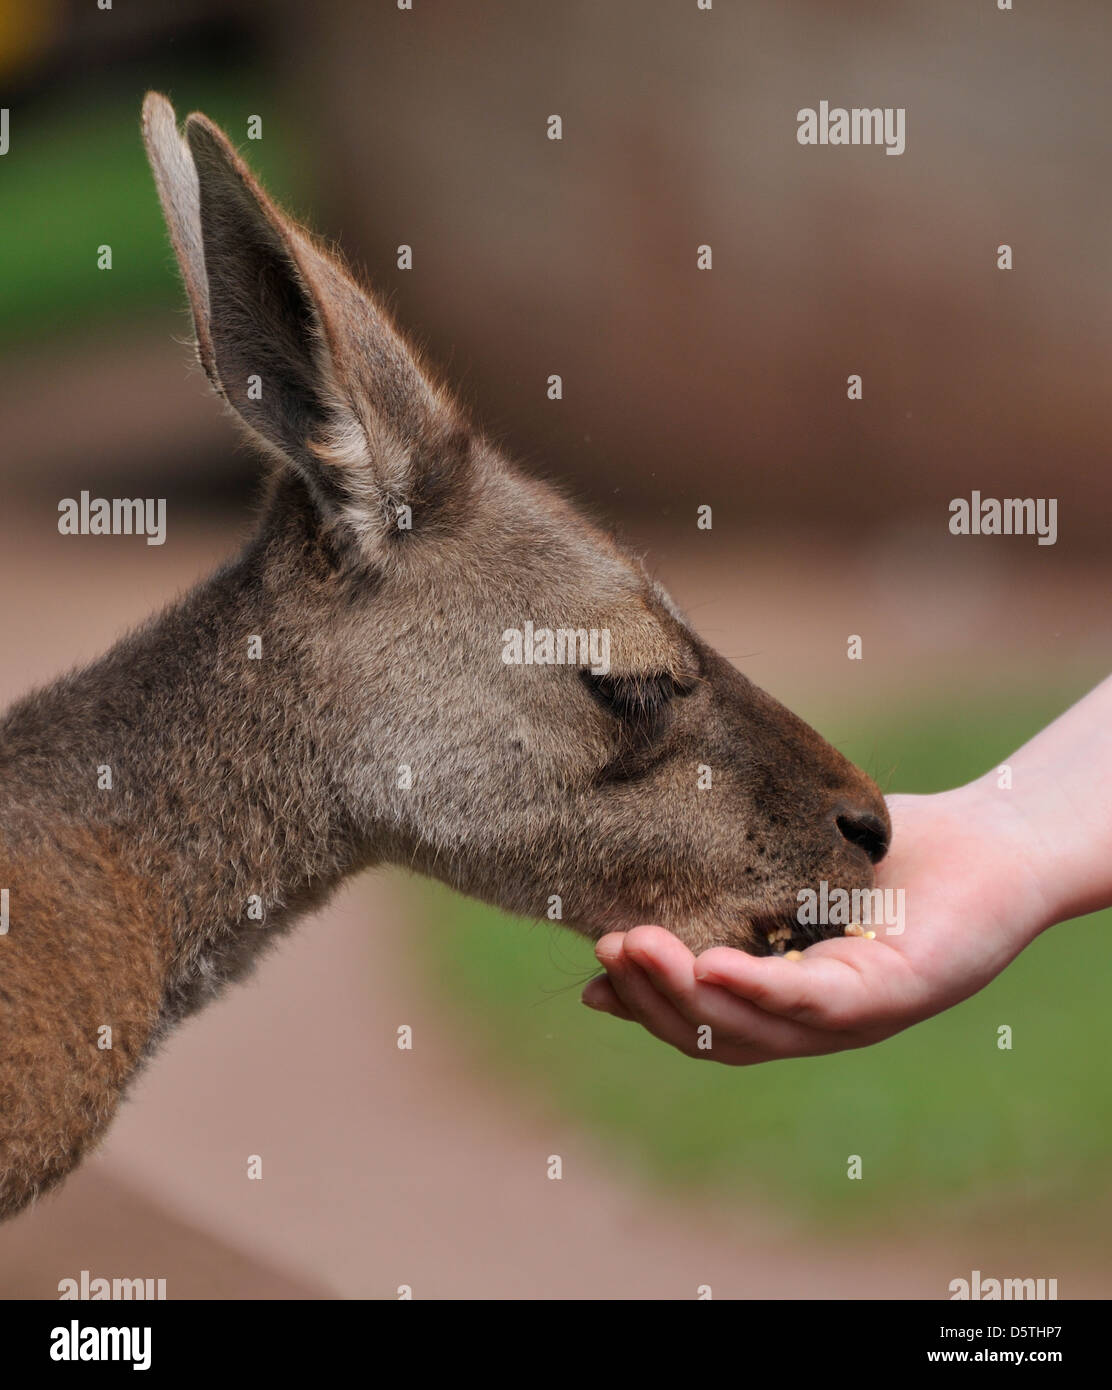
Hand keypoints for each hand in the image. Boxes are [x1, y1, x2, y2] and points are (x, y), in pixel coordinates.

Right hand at [581, 781, 1052, 1063]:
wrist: (997, 838)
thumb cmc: (895, 849)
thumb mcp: (792, 868)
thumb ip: (729, 886)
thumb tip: (644, 876)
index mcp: (791, 996)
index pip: (706, 1019)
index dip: (647, 1005)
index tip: (596, 974)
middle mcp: (818, 1020)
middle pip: (716, 1034)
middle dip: (651, 998)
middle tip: (608, 946)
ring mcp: (855, 1016)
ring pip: (752, 1028)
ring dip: (685, 995)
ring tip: (636, 947)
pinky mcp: (893, 995)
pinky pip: (811, 1002)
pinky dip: (756, 988)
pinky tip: (710, 963)